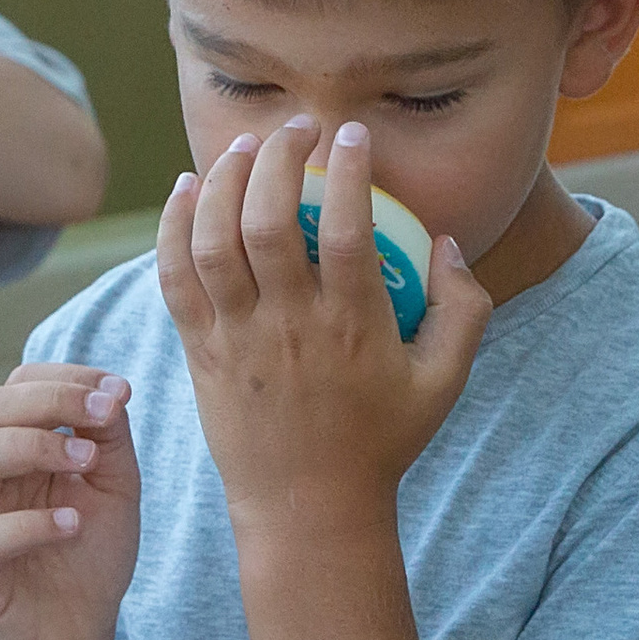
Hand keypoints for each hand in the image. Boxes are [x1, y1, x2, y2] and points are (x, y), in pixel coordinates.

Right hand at [0, 362, 140, 639]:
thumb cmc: (87, 564)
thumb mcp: (113, 492)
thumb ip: (109, 440)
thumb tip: (112, 388)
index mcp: (10, 454)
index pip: (14, 389)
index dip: (62, 379)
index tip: (117, 389)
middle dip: (47, 401)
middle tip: (104, 414)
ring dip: (31, 447)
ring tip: (87, 461)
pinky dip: (25, 526)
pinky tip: (71, 525)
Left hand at [156, 117, 487, 533]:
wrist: (309, 510)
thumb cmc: (381, 444)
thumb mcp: (443, 385)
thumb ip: (463, 312)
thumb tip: (447, 244)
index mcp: (354, 328)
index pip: (345, 229)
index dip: (346, 171)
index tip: (352, 135)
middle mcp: (291, 328)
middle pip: (268, 220)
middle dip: (277, 157)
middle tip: (295, 129)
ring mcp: (239, 340)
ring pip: (214, 240)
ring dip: (223, 181)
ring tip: (243, 147)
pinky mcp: (202, 352)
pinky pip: (175, 277)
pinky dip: (174, 226)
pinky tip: (188, 189)